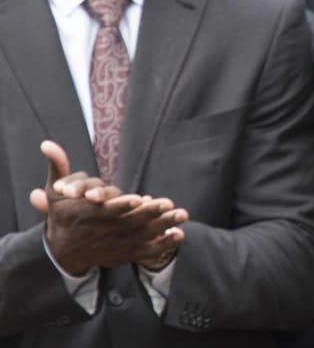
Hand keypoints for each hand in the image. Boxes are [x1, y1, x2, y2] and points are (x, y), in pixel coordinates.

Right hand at [29, 141, 185, 275]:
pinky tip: (179, 234)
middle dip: (150, 214)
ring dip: (163, 226)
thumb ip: (58, 168)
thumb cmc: (64, 215)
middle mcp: (102, 232)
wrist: (63, 251)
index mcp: (87, 216)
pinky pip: (146, 251)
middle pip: (129, 224)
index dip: (121, 205)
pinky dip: (163, 244)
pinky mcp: (124, 254)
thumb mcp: (56, 193)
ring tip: (182, 215)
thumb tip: (47, 143)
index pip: (105, 211)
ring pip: (141, 236)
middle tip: (170, 204)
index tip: (138, 198)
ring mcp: (115, 244)